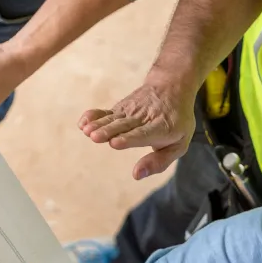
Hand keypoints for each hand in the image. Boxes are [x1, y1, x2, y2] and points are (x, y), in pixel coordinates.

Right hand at [79, 78, 195, 179]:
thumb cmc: (177, 123)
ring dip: (99, 124)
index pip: (143, 134)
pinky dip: (94, 116)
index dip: (129, 138)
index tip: (114, 143)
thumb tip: (136, 175)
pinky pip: (106, 112)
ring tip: (87, 131)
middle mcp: (144, 118)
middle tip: (95, 137)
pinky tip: (83, 123)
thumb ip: (159, 162)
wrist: (172, 87)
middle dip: (109, 131)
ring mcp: (130, 111)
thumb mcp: (179, 144)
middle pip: (124, 125)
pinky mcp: (120, 108)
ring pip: (113, 118)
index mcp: (162, 128)